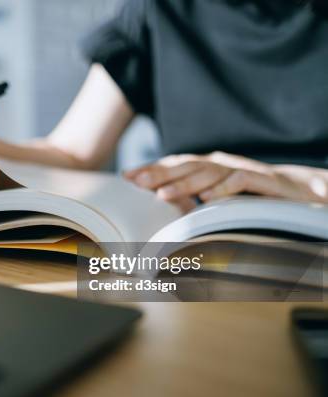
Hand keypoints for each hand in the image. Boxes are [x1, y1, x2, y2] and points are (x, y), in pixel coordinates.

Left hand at [125, 152, 327, 211]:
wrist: (297, 191)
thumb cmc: (250, 196)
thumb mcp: (217, 197)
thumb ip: (191, 199)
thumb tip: (158, 206)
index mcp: (208, 166)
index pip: (175, 165)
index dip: (152, 169)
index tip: (127, 177)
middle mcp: (222, 164)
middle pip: (187, 166)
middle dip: (160, 173)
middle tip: (137, 182)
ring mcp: (241, 169)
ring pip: (209, 173)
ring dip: (185, 185)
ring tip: (162, 195)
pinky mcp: (263, 180)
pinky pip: (241, 182)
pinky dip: (224, 190)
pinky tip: (207, 200)